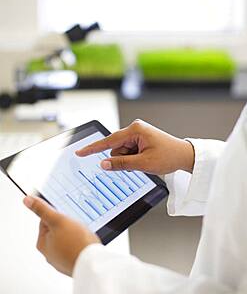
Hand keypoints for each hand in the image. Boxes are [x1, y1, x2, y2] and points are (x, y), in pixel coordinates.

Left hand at [23, 196, 99, 275]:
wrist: (94, 262)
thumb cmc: (76, 243)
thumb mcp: (58, 220)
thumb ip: (43, 210)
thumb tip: (28, 201)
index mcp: (42, 244)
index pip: (46, 221)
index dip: (58, 215)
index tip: (66, 217)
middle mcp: (50, 254)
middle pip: (57, 230)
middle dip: (67, 226)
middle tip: (76, 227)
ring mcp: (62, 259)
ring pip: (68, 239)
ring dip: (75, 235)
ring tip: (82, 235)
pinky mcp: (73, 262)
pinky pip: (76, 248)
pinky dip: (80, 244)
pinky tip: (85, 243)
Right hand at [76, 119, 193, 174]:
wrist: (184, 155)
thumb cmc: (168, 156)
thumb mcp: (143, 163)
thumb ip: (121, 164)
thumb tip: (103, 164)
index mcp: (135, 130)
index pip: (108, 141)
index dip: (93, 148)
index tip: (80, 151)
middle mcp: (134, 129)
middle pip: (116, 148)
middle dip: (123, 158)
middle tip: (140, 162)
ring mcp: (137, 133)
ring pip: (121, 151)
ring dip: (129, 159)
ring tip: (145, 160)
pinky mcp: (139, 139)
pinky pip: (128, 151)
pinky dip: (133, 158)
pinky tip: (145, 158)